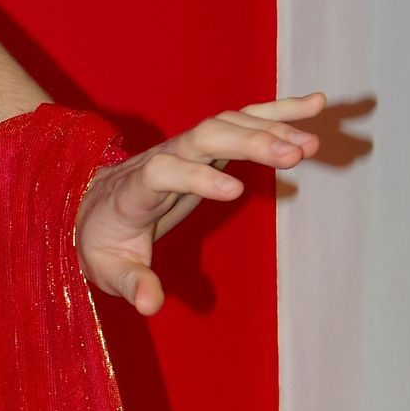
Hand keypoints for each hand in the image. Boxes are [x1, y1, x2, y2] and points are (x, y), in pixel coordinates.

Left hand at [75, 94, 324, 313]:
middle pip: (204, 137)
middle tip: (295, 155)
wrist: (94, 207)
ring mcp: (185, 146)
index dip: (194, 176)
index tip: (234, 192)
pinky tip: (315, 105)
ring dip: (270, 128)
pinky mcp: (206, 144)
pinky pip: (243, 120)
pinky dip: (278, 111)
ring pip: (228, 124)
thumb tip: (149, 305)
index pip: (162, 171)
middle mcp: (162, 157)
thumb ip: (129, 283)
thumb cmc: (103, 242)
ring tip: (311, 145)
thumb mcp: (107, 269)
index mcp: (135, 190)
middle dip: (249, 141)